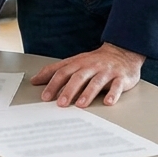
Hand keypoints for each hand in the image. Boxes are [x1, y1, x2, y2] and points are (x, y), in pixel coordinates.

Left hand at [30, 43, 144, 106]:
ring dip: (88, 93)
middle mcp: (91, 66)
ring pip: (96, 82)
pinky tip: (108, 102)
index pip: (63, 72)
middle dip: (68, 90)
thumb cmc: (94, 61)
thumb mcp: (74, 62)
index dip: (53, 84)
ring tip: (80, 105)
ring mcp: (106, 72)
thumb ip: (55, 71)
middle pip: (78, 77)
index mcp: (79, 63)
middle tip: (60, 103)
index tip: (45, 97)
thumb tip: (34, 80)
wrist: (123, 52)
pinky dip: (113, 94)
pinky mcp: (121, 78)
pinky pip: (117, 86)